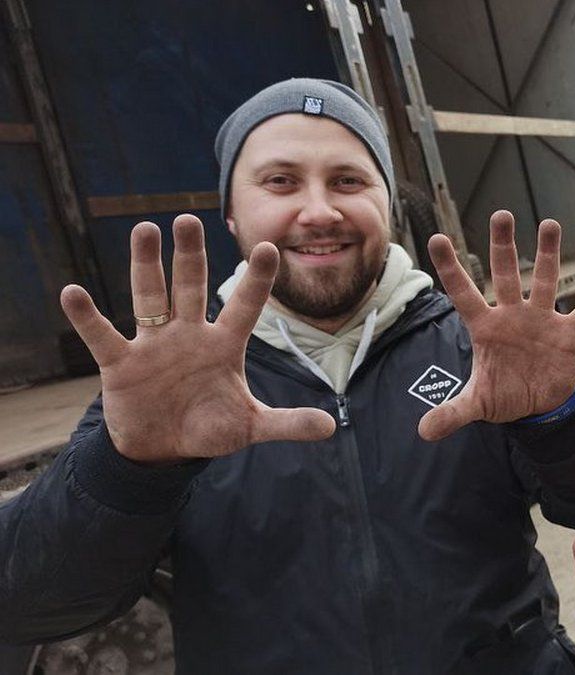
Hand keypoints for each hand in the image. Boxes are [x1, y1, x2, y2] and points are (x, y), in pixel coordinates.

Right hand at [60, 214, 334, 463]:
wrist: (163, 452)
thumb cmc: (208, 429)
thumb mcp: (250, 427)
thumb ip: (287, 423)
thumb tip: (331, 428)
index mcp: (224, 346)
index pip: (244, 306)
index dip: (256, 280)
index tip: (269, 249)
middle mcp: (189, 335)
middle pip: (190, 287)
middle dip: (189, 255)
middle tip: (188, 219)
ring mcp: (153, 345)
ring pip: (150, 297)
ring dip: (146, 266)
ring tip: (145, 229)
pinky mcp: (121, 364)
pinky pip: (102, 336)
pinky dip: (87, 317)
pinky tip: (73, 293)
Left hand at [417, 209, 574, 440]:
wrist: (538, 407)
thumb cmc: (503, 396)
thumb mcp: (477, 405)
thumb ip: (453, 413)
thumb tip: (424, 432)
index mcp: (486, 328)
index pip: (463, 293)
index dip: (450, 269)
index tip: (436, 238)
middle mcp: (513, 316)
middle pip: (506, 275)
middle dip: (503, 247)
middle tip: (502, 214)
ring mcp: (541, 321)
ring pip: (546, 281)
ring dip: (549, 254)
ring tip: (550, 224)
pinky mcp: (568, 334)